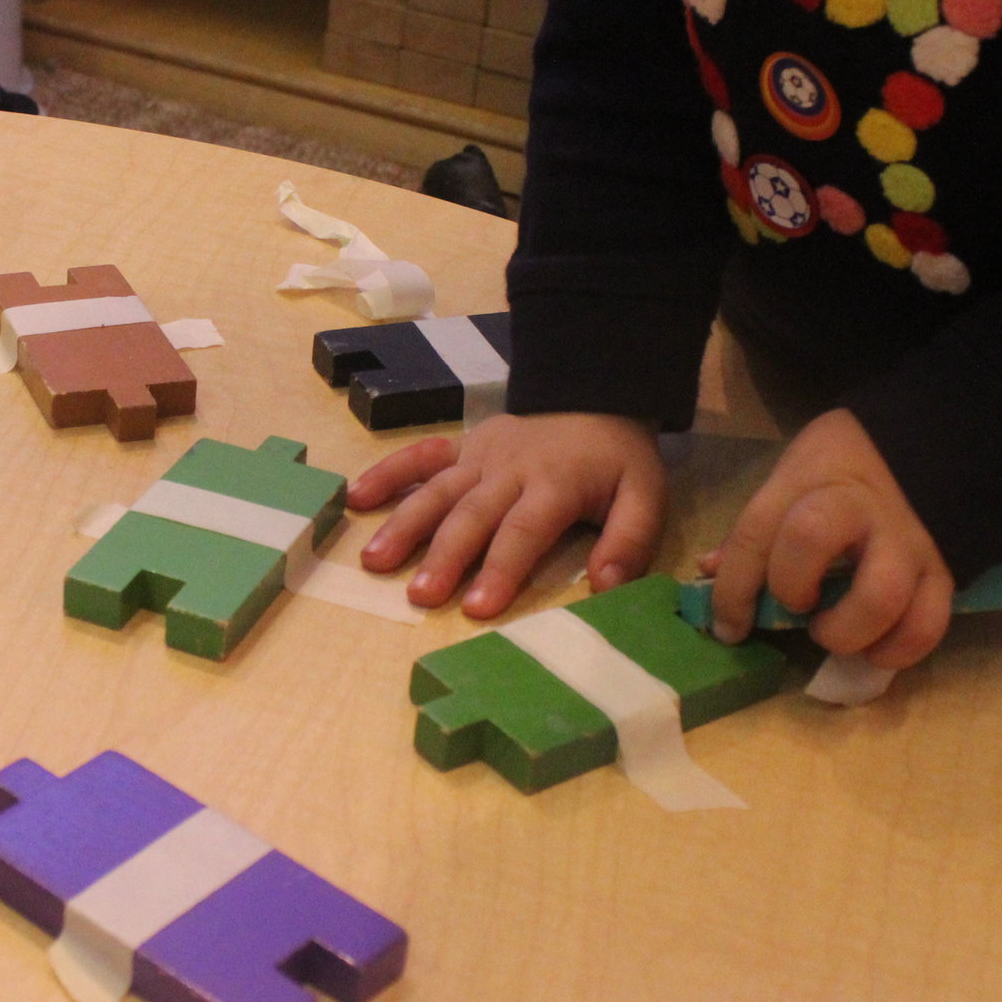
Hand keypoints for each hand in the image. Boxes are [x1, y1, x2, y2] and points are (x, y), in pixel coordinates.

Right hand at [349, 412, 667, 617]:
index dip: (501, 569)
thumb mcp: (645, 494)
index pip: (524, 530)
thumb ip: (630, 539)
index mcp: (555, 483)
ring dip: (404, 525)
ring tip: (375, 561)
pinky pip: (419, 457)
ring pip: (437, 490)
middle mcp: (509, 469)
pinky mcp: (460, 445)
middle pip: (472, 515)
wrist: (594, 393)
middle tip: (420, 595)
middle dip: (445, 556)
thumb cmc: (616, 458)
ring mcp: (478, 455)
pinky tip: (355, 498)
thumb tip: (606, 587)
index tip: (477, 608)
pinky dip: (387, 474)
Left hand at [706, 407, 952, 667]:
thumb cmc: (840, 469)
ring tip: (835, 634)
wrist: (927, 448)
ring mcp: (905, 541)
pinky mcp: (943, 572)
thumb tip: (710, 571)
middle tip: (798, 608)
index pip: (756, 534)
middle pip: (810, 540)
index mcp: (808, 482)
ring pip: (880, 596)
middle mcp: (858, 509)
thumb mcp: (790, 479)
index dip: (732, 590)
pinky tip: (875, 650)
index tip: (729, 627)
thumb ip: (754, 529)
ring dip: (847, 631)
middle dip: (790, 588)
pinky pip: (927, 624)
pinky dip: (898, 651)